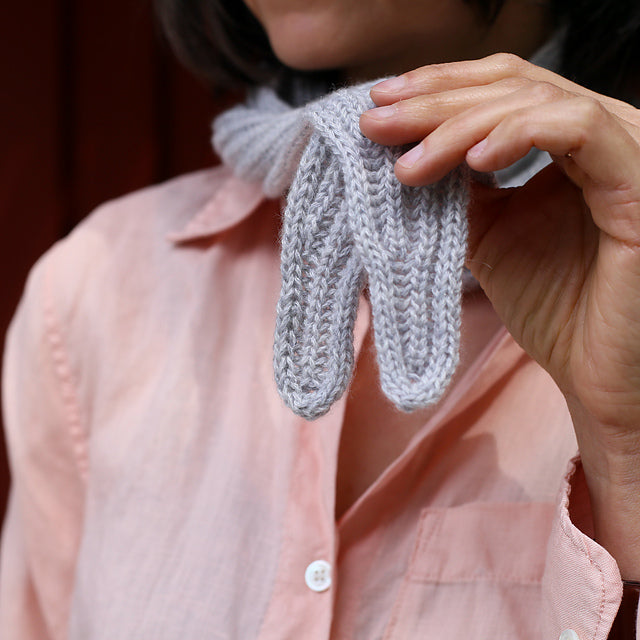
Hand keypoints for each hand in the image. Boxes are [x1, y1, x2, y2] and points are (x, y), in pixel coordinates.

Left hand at [360, 53, 639, 576]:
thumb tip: (398, 189)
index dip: (430, 106)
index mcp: (558, 162)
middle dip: (429, 99)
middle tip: (367, 121)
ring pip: (529, 97)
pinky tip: (438, 167)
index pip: (489, 106)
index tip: (370, 124)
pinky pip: (567, 129)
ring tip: (389, 142)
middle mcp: (594, 145)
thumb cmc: (569, 326)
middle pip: (502, 90)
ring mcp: (623, 152)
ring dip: (451, 115)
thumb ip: (457, 218)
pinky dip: (499, 138)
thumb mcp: (493, 261)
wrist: (636, 382)